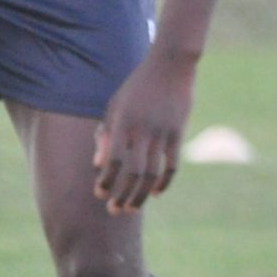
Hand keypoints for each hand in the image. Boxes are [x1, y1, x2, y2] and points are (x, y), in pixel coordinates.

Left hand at [95, 51, 196, 213]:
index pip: (113, 160)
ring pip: (152, 173)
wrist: (170, 65)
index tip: (99, 195)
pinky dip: (164, 181)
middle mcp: (142, 130)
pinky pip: (172, 163)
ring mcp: (162, 132)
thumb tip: (99, 165)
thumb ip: (106, 134)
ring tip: (132, 209)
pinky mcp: (178, 132)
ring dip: (141, 195)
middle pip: (132, 172)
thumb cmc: (138, 85)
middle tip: (114, 211)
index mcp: (123, 122)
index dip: (106, 181)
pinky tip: (156, 193)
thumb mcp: (116, 105)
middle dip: (122, 195)